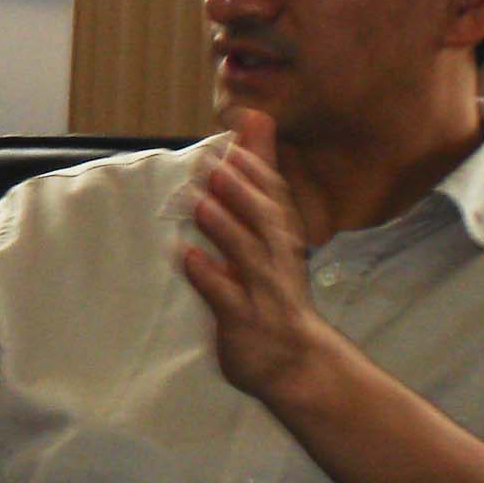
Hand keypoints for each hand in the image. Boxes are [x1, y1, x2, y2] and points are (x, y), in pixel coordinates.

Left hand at [179, 109, 335, 408]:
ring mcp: (262, 292)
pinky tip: (187, 257)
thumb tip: (254, 120)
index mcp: (281, 239)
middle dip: (243, 192)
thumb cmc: (275, 288)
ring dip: (225, 228)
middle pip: (265, 222)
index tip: (243, 132)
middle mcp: (276, 261)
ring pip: (247, 257)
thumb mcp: (269, 230)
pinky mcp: (244, 321)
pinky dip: (208, 277)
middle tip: (216, 163)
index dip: (259, 167)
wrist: (296, 362)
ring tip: (200, 201)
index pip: (276, 197)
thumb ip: (257, 176)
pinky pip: (226, 298)